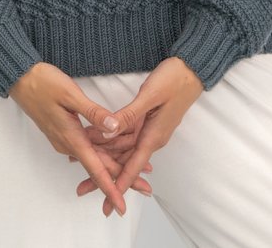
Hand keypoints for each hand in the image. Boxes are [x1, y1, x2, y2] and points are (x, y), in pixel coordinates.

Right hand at [8, 61, 137, 216]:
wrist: (21, 79)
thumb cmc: (44, 84)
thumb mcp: (71, 94)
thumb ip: (94, 113)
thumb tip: (114, 128)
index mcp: (71, 137)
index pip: (95, 169)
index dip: (111, 188)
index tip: (122, 206)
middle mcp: (68, 143)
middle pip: (98, 167)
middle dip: (121, 179)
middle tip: (146, 187)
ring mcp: (64, 138)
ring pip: (93, 157)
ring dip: (114, 165)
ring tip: (136, 171)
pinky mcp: (63, 131)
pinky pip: (86, 148)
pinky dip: (102, 152)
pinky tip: (113, 151)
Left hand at [74, 57, 204, 216]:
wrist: (190, 70)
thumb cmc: (173, 81)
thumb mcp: (150, 95)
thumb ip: (129, 114)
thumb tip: (109, 132)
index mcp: (153, 136)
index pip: (132, 166)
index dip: (118, 184)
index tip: (107, 201)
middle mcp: (151, 137)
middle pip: (124, 162)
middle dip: (104, 175)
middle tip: (82, 188)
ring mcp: (149, 129)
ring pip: (123, 148)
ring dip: (104, 156)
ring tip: (81, 164)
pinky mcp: (146, 120)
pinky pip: (126, 135)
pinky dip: (111, 139)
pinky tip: (97, 141)